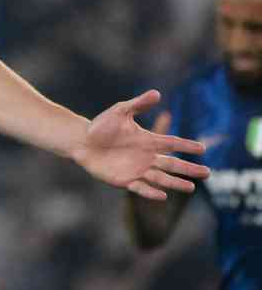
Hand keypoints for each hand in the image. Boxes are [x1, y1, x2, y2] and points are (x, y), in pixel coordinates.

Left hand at [72, 90, 208, 199]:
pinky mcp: (124, 180)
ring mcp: (137, 169)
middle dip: (189, 169)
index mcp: (148, 141)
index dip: (187, 146)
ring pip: (161, 178)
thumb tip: (157, 93)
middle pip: (172, 164)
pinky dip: (151, 192)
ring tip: (192, 187)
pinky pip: (141, 188)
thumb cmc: (101, 126)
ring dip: (176, 183)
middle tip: (207, 173)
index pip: (172, 144)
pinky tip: (163, 195)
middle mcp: (146, 157)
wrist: (81, 141)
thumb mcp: (120, 112)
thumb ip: (138, 104)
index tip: (203, 148)